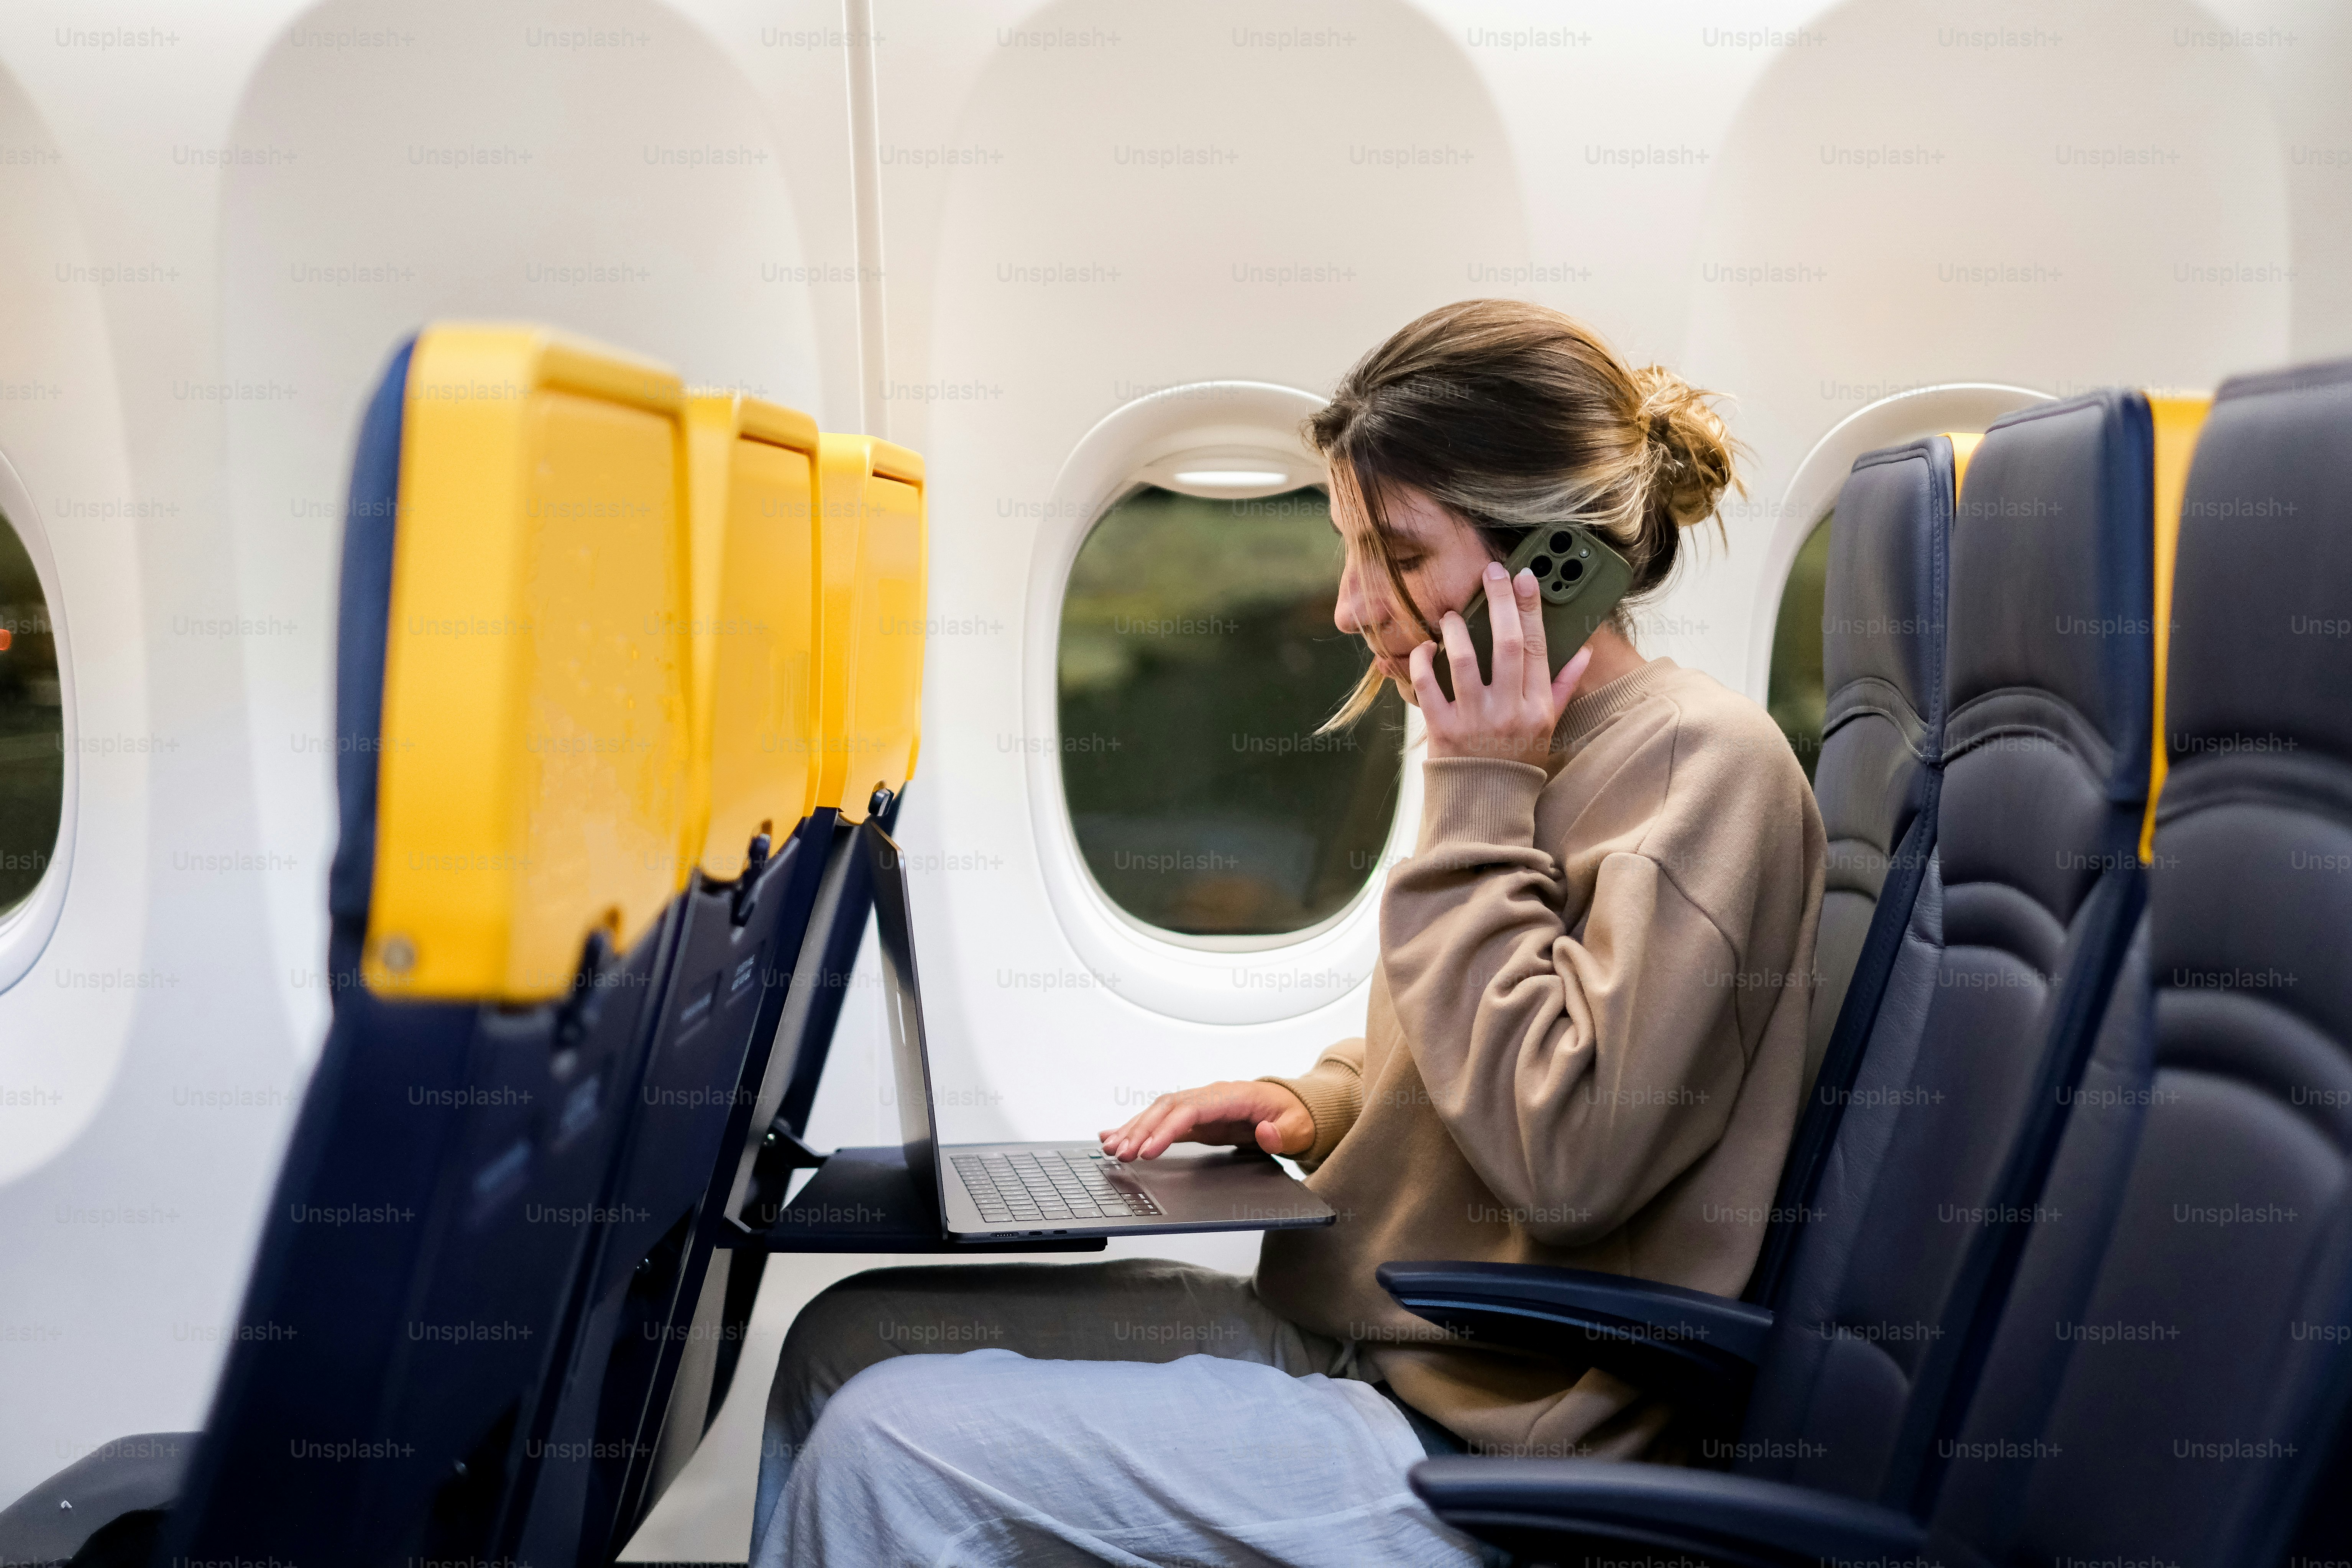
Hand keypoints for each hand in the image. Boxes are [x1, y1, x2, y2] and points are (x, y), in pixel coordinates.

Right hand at [1098, 1080, 1313, 1161]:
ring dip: (1133, 1128)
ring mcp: (1201, 1105)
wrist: (1295, 1107)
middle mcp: (1211, 1096)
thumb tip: (1265, 1133)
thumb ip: (1283, 1133)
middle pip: (1167, 1108)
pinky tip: (1115, 1135)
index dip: (1167, 1129)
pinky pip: (1161, 1120)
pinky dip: (1138, 1127)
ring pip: (1158, 1111)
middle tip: (1119, 1153)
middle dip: (1140, 1130)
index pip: (1191, 1110)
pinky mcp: (1196, 1118)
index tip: (1148, 1150)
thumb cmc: (1295, 1116)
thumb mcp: (1298, 1127)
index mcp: (1233, 1097)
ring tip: (1110, 1147)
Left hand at [1411, 560, 1592, 766]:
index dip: (1531, 609)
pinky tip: (1425, 647)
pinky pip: (1427, 686)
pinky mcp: (1441, 730)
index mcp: (1536, 707)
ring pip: (1465, 659)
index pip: (1538, 647)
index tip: (1525, 578)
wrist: (1485, 807)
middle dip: (1500, 602)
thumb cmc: (1517, 760)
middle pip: (1508, 644)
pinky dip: (1423, 662)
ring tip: (1451, 615)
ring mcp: (1474, 720)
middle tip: (1492, 572)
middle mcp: (1508, 710)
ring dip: (1456, 629)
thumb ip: (1562, 686)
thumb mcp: (1548, 726)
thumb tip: (1584, 651)